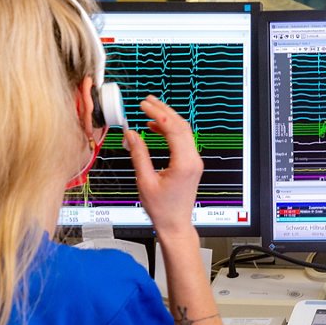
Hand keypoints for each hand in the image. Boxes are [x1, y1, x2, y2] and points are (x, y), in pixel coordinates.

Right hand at [123, 95, 201, 239]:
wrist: (175, 224)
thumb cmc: (162, 209)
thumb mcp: (145, 181)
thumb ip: (138, 155)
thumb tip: (131, 134)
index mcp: (184, 163)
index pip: (173, 129)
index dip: (157, 114)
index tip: (144, 105)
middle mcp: (193, 160)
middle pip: (181, 126)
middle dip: (164, 111)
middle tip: (148, 100)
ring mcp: (194, 161)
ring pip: (183, 132)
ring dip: (167, 119)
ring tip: (150, 110)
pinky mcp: (191, 164)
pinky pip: (182, 141)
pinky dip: (169, 131)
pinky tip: (154, 128)